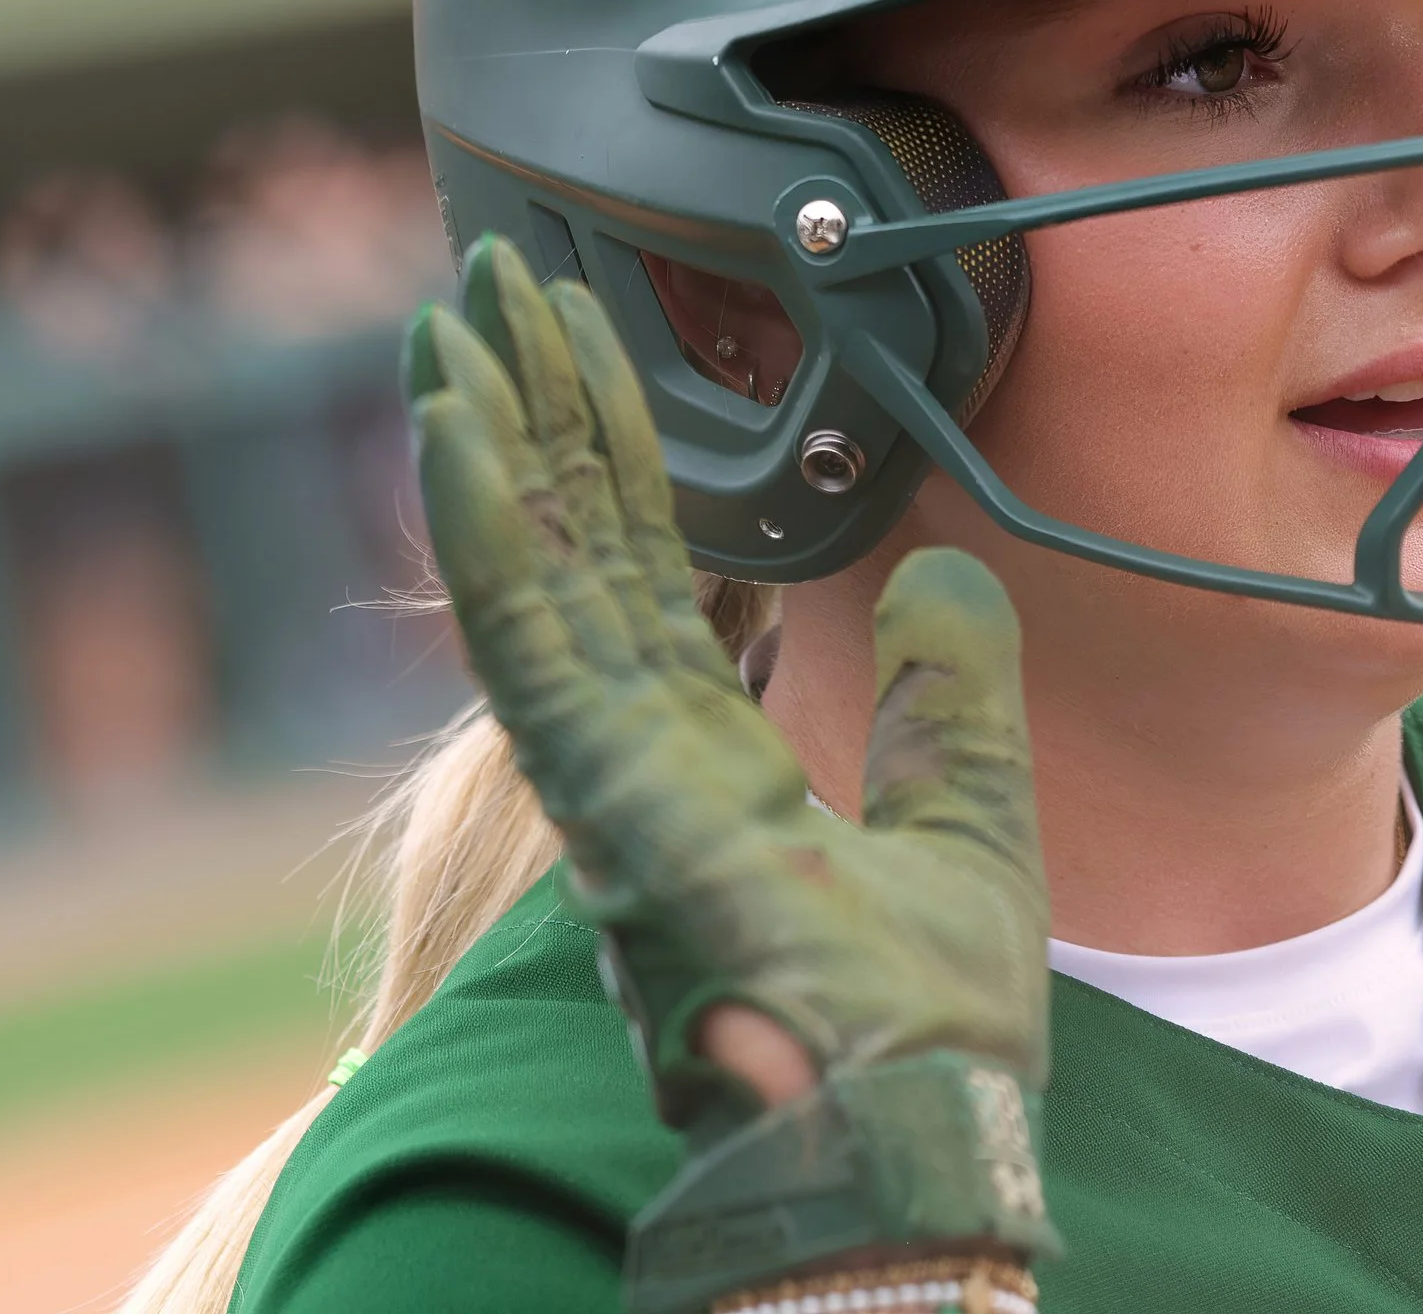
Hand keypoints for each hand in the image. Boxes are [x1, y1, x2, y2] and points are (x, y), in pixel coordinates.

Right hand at [403, 235, 1050, 1133]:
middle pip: (568, 549)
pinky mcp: (604, 800)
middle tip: (489, 283)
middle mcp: (636, 755)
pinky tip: (453, 431)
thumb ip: (951, 695)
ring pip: (530, 575)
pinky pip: (528, 646)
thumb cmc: (927, 1022)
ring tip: (452, 318)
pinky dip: (488, 535)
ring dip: (486, 441)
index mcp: (706, 754)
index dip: (606, 453)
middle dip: (528, 415)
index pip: (637, 571)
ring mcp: (608, 777)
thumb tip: (946, 573)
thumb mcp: (971, 814)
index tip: (579, 339)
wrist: (919, 1140)